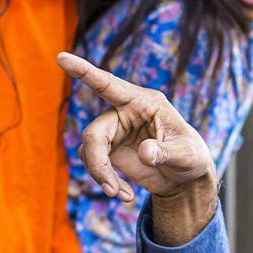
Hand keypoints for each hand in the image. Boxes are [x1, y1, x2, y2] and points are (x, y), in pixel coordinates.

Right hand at [56, 53, 213, 199]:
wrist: (184, 177)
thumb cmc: (191, 157)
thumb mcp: (187, 155)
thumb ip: (167, 152)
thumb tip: (145, 152)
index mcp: (144, 102)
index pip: (109, 84)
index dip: (84, 71)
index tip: (61, 58)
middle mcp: (125, 112)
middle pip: (95, 132)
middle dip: (97, 162)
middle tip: (111, 187)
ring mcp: (115, 131)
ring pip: (89, 148)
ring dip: (100, 174)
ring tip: (120, 194)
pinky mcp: (110, 150)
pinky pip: (94, 163)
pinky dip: (106, 181)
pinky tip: (125, 194)